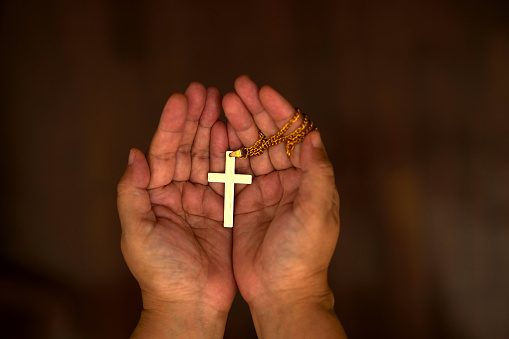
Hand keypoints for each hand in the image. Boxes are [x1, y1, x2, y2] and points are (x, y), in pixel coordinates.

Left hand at [117, 83, 234, 337]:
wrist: (191, 303)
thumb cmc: (160, 271)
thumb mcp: (137, 232)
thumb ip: (132, 193)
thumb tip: (135, 154)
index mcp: (154, 196)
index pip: (163, 152)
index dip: (172, 125)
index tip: (182, 98)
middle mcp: (177, 193)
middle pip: (187, 149)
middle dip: (195, 119)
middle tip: (204, 90)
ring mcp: (202, 200)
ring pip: (208, 158)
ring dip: (214, 130)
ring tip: (221, 102)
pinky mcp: (223, 211)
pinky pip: (228, 178)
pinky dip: (231, 156)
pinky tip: (235, 134)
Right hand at [224, 76, 343, 336]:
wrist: (280, 291)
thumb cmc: (303, 255)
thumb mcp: (315, 214)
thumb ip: (317, 175)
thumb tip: (314, 136)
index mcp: (310, 179)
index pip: (297, 136)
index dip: (281, 112)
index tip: (263, 92)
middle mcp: (289, 180)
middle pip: (272, 137)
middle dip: (256, 112)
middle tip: (238, 87)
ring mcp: (266, 190)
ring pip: (252, 149)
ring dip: (239, 126)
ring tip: (224, 102)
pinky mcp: (245, 202)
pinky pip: (235, 171)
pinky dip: (226, 151)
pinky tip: (216, 132)